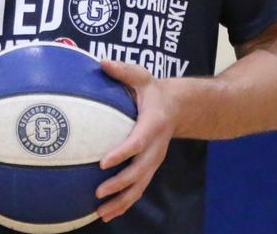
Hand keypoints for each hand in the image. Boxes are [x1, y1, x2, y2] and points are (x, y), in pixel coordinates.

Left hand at [94, 59, 176, 222]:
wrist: (178, 108)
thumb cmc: (152, 91)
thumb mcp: (141, 76)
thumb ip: (123, 70)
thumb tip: (102, 62)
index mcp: (152, 124)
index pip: (137, 142)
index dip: (122, 153)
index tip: (103, 162)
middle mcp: (156, 147)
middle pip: (140, 171)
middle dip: (120, 183)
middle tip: (98, 190)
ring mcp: (154, 160)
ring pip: (140, 186)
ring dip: (122, 201)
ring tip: (101, 212)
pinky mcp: (149, 167)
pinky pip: (138, 188)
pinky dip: (125, 203)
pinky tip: (108, 213)